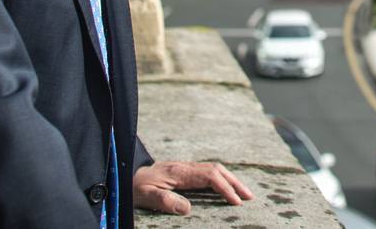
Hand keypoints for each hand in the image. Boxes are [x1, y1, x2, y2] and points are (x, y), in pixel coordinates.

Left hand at [132, 161, 253, 214]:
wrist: (126, 173)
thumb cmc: (135, 187)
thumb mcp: (146, 196)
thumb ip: (165, 201)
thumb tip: (188, 208)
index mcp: (179, 172)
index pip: (209, 177)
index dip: (224, 189)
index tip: (236, 202)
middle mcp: (185, 167)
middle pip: (217, 170)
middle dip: (235, 183)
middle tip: (249, 197)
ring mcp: (185, 168)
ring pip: (214, 169)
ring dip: (230, 180)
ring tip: (244, 193)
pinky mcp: (184, 172)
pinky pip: (208, 173)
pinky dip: (221, 179)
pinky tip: (226, 188)